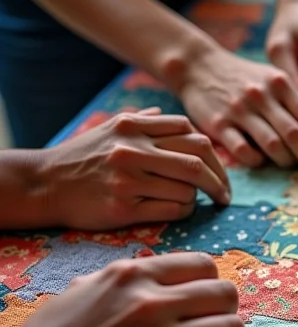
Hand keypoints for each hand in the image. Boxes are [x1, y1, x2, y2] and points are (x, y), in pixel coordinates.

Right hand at [0, 252, 243, 326]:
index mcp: (133, 275)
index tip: (205, 298)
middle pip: (225, 295)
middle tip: (216, 324)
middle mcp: (151, 303)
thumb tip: (157, 275)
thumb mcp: (86, 288)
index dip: (211, 282)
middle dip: (226, 309)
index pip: (204, 265)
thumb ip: (126, 278)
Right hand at [42, 109, 230, 229]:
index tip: (219, 169)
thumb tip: (167, 116)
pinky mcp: (123, 207)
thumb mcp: (110, 127)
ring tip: (195, 201)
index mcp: (133, 126)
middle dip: (219, 179)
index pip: (191, 132)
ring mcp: (128, 179)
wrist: (44, 184)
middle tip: (225, 194)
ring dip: (199, 197)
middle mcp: (132, 149)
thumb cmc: (83, 156)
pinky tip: (181, 209)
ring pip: (188, 187)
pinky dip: (186, 210)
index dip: (213, 152)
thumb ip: (143, 120)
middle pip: (198, 160)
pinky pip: (173, 209)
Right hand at [177, 44, 297, 176]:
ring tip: (292, 167)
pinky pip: (243, 151)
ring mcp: (240, 110)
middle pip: (296, 134)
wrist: (198, 66)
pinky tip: (261, 161)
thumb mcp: (273, 77)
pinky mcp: (218, 124)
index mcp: (281, 84)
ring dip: (286, 161)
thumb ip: (296, 100)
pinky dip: (256, 161)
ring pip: (272, 144)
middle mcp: (262, 96)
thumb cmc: (244, 77)